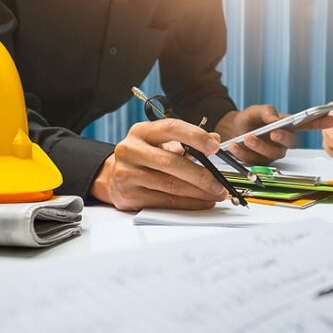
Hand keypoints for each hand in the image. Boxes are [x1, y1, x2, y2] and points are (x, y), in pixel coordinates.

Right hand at [92, 119, 227, 210]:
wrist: (112, 177)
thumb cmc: (144, 157)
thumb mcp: (161, 142)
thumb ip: (187, 140)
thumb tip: (215, 138)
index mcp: (141, 131)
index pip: (171, 128)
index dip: (195, 136)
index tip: (214, 146)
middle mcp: (130, 150)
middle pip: (172, 163)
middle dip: (201, 175)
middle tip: (219, 182)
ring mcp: (127, 173)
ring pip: (170, 185)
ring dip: (198, 192)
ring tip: (215, 194)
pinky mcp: (129, 195)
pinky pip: (165, 201)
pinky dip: (188, 203)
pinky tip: (201, 202)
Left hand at [215, 105, 332, 163]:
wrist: (230, 130)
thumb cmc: (249, 119)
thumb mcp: (257, 110)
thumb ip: (267, 112)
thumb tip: (276, 118)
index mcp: (288, 126)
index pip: (307, 125)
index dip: (320, 123)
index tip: (332, 119)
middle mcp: (283, 142)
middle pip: (291, 143)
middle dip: (282, 138)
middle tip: (272, 132)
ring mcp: (272, 153)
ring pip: (271, 153)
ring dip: (259, 146)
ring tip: (246, 137)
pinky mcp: (260, 162)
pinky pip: (254, 160)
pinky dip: (243, 152)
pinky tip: (235, 145)